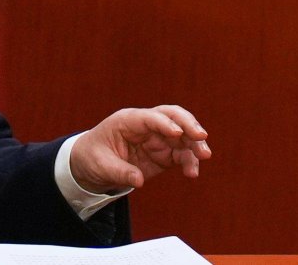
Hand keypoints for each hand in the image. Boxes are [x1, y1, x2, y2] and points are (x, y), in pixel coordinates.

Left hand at [70, 105, 211, 193]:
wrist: (93, 163)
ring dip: (195, 144)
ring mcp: (157, 138)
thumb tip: (138, 181)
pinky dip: (190, 161)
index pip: (150, 117)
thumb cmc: (94, 157)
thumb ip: (120, 172)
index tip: (177, 133)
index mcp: (127, 120)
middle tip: (201, 137)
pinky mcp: (164, 153)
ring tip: (204, 157)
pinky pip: (182, 154)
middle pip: (172, 116)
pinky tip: (192, 172)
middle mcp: (146, 125)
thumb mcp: (100, 165)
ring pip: (182, 135)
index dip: (165, 123)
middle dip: (188, 124)